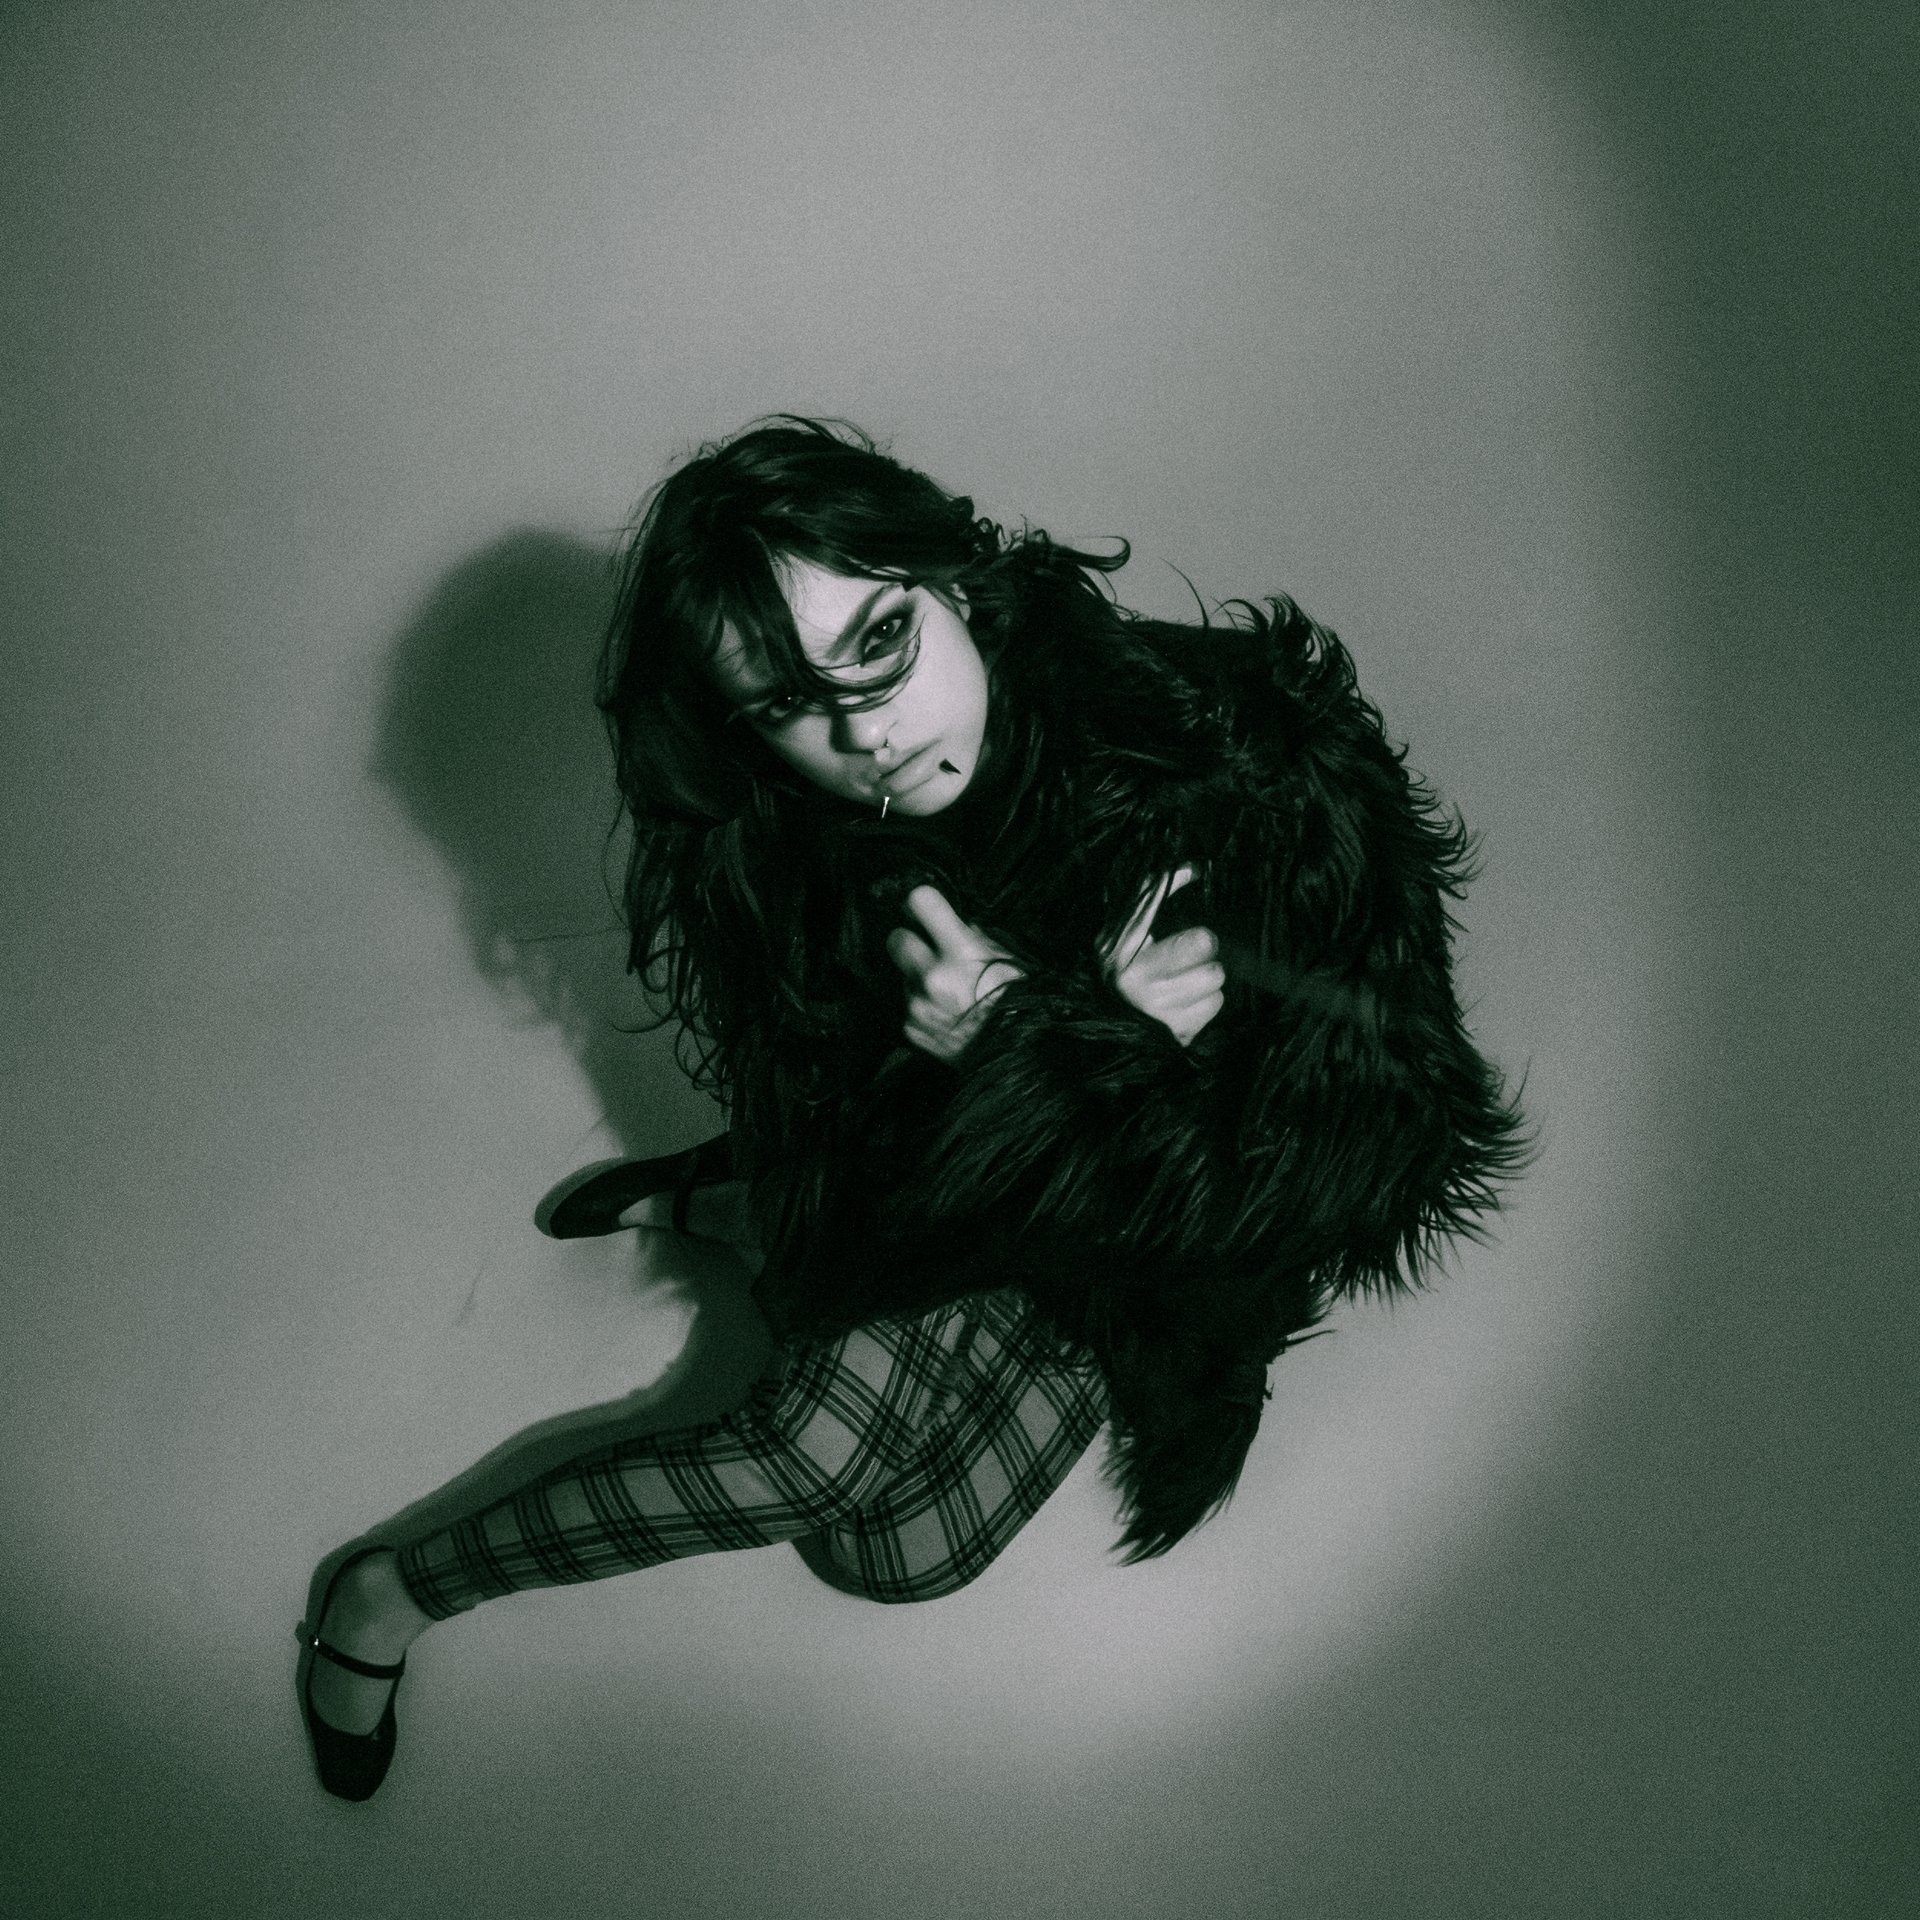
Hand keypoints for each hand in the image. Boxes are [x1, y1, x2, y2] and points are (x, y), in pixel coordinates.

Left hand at [886, 884, 1024, 1062]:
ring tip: (948, 995)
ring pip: (903, 978)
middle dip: (908, 941)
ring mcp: (918, 1005)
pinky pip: (907, 1010)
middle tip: (925, 950)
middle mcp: (932, 975)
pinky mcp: (911, 1031)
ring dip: (919, 981)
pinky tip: (945, 1016)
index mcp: (960, 951)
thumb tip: (961, 926)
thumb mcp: (1008, 960)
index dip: (919, 902)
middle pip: (895, 939)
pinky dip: (922, 1010)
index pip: (920, 901)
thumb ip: (977, 938)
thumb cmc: (1018, 1004)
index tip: (922, 910)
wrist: (1016, 1053)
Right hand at [1103, 866, 1225, 1047]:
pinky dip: (1206, 1000)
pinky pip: (1216, 1004)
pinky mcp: (1178, 1034)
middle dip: (1203, 946)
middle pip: (1204, 944)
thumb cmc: (1120, 966)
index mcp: (1119, 952)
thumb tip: (1194, 867)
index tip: (1194, 873)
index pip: (1157, 905)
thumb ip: (1150, 895)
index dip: (1183, 884)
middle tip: (1189, 950)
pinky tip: (1186, 999)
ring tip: (1185, 978)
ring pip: (1215, 976)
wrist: (1107, 1026)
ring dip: (1206, 975)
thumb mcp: (1121, 930)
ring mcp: (1158, 1012)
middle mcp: (1137, 983)